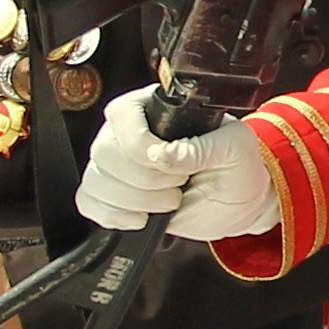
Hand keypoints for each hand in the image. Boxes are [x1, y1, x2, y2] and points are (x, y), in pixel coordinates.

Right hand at [76, 99, 280, 241]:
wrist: (238, 203)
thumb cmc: (238, 166)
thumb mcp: (235, 148)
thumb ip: (203, 147)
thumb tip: (163, 155)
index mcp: (157, 109)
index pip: (122, 114)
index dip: (139, 144)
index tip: (167, 163)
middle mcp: (130, 133)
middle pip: (103, 152)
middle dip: (143, 179)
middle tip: (178, 185)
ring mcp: (119, 165)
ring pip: (96, 180)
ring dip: (134, 201)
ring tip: (169, 202)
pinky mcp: (115, 195)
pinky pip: (89, 203)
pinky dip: (112, 216)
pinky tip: (142, 219)